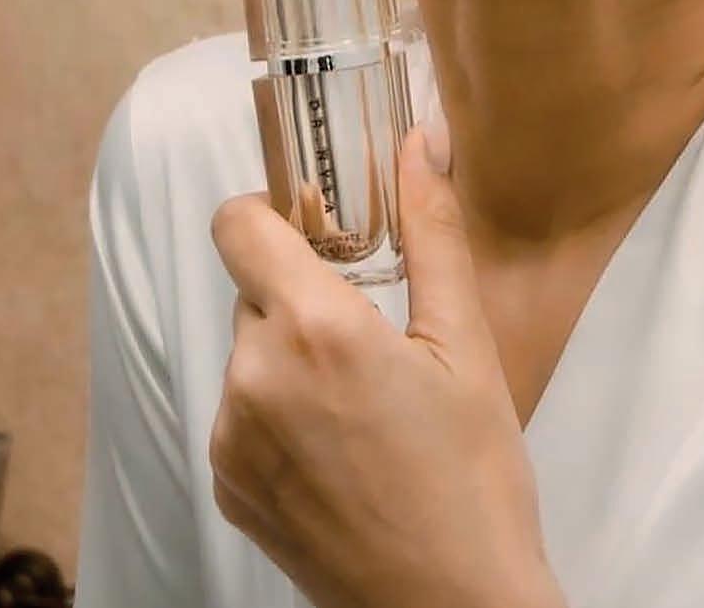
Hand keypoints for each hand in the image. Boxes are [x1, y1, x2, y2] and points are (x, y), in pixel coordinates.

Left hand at [209, 118, 562, 607]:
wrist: (450, 606)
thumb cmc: (474, 475)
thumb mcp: (467, 343)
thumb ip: (433, 231)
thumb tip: (422, 142)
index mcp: (315, 330)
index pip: (238, 224)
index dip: (272, 209)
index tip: (317, 223)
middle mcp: (254, 378)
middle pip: (254, 288)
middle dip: (304, 290)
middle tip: (372, 328)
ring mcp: (232, 439)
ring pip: (250, 350)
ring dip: (292, 352)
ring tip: (366, 399)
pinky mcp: (228, 485)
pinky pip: (241, 410)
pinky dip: (279, 408)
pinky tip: (343, 443)